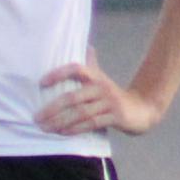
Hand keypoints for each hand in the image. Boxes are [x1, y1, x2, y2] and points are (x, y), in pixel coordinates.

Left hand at [36, 48, 161, 136]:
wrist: (142, 108)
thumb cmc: (114, 95)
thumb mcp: (102, 79)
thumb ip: (91, 65)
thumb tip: (86, 46)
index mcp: (96, 76)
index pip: (75, 69)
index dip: (58, 74)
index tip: (41, 83)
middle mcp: (101, 87)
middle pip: (73, 97)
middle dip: (52, 108)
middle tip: (36, 117)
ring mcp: (109, 102)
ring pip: (80, 113)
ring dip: (60, 122)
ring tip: (45, 128)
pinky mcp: (116, 117)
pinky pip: (92, 123)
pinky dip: (76, 129)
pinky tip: (63, 133)